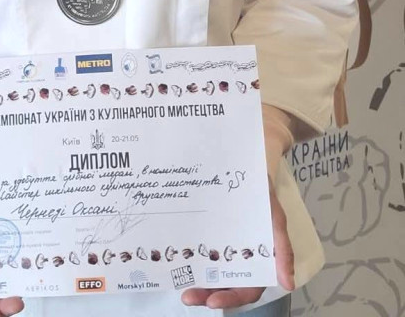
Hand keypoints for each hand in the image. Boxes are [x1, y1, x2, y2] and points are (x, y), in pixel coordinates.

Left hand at [180, 178, 294, 308]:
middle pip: (225, 285)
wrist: (243, 164)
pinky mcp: (207, 232)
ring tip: (180, 286)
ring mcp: (222, 245)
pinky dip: (190, 261)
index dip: (232, 297)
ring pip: (210, 272)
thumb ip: (282, 248)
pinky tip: (177, 262)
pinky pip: (199, 251)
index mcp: (257, 259)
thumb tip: (288, 283)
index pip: (248, 288)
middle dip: (207, 295)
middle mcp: (238, 256)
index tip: (213, 301)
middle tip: (189, 297)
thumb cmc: (262, 193)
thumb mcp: (275, 218)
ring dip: (197, 282)